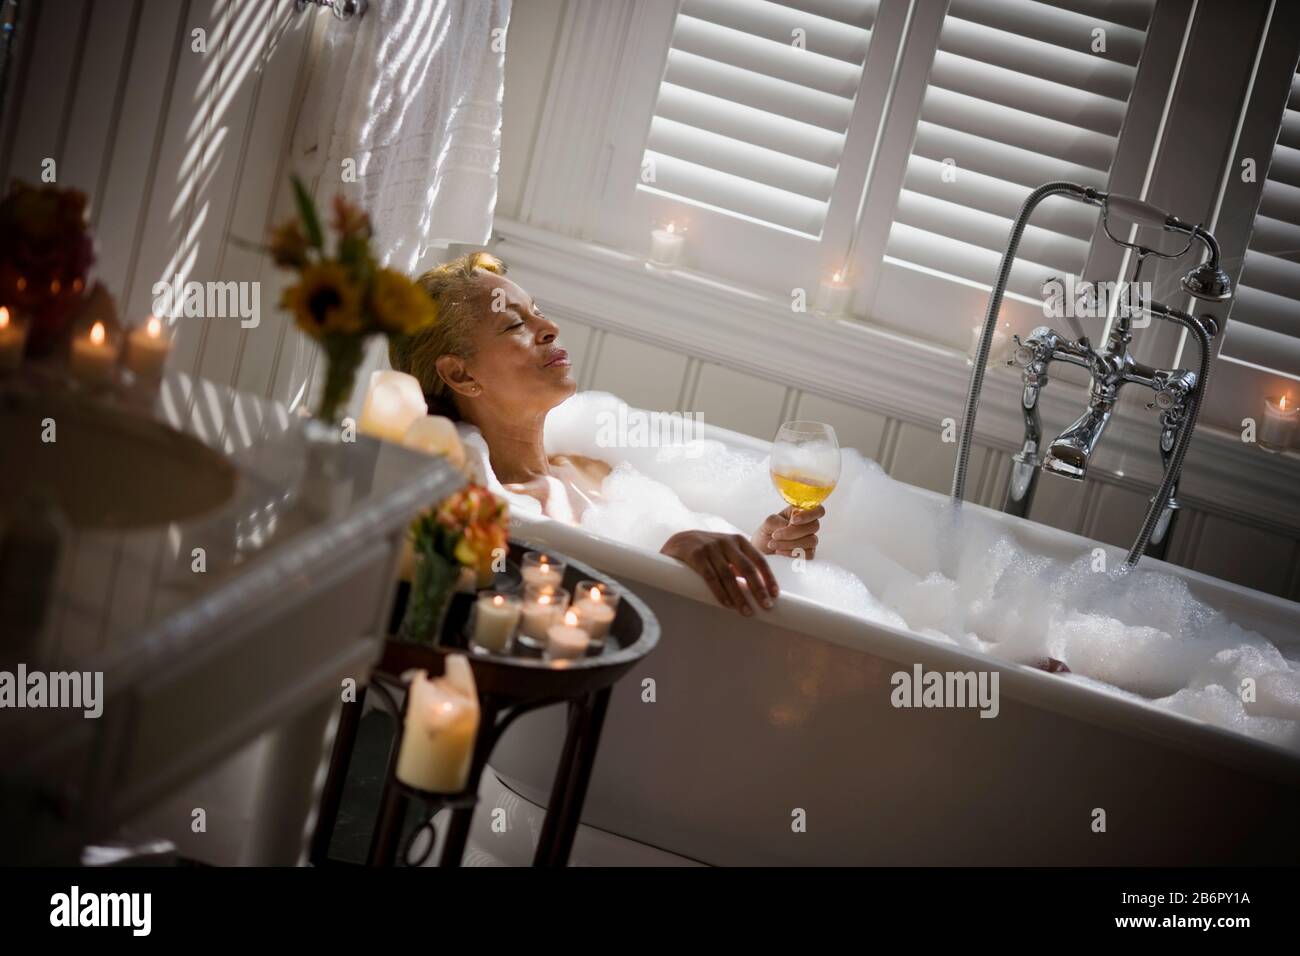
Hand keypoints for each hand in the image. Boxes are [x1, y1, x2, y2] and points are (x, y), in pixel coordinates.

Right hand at [660, 530, 779, 615]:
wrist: (679, 541)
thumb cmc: (709, 551)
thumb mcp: (727, 552)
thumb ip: (741, 565)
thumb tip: (759, 589)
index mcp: (738, 541)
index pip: (759, 560)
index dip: (768, 578)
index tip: (775, 594)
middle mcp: (726, 542)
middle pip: (747, 568)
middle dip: (758, 589)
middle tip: (766, 606)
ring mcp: (710, 547)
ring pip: (729, 575)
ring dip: (740, 596)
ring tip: (747, 612)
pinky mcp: (696, 555)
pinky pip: (710, 577)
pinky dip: (720, 592)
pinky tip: (727, 604)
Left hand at [753, 505, 822, 558]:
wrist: (761, 547)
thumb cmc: (767, 531)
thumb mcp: (769, 522)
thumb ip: (779, 521)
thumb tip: (789, 526)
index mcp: (801, 512)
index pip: (818, 510)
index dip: (809, 515)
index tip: (793, 520)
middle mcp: (808, 524)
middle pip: (814, 526)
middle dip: (792, 532)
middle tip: (775, 535)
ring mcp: (810, 538)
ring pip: (811, 541)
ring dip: (790, 544)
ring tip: (773, 544)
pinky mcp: (808, 552)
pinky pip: (808, 554)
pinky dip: (792, 553)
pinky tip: (780, 551)